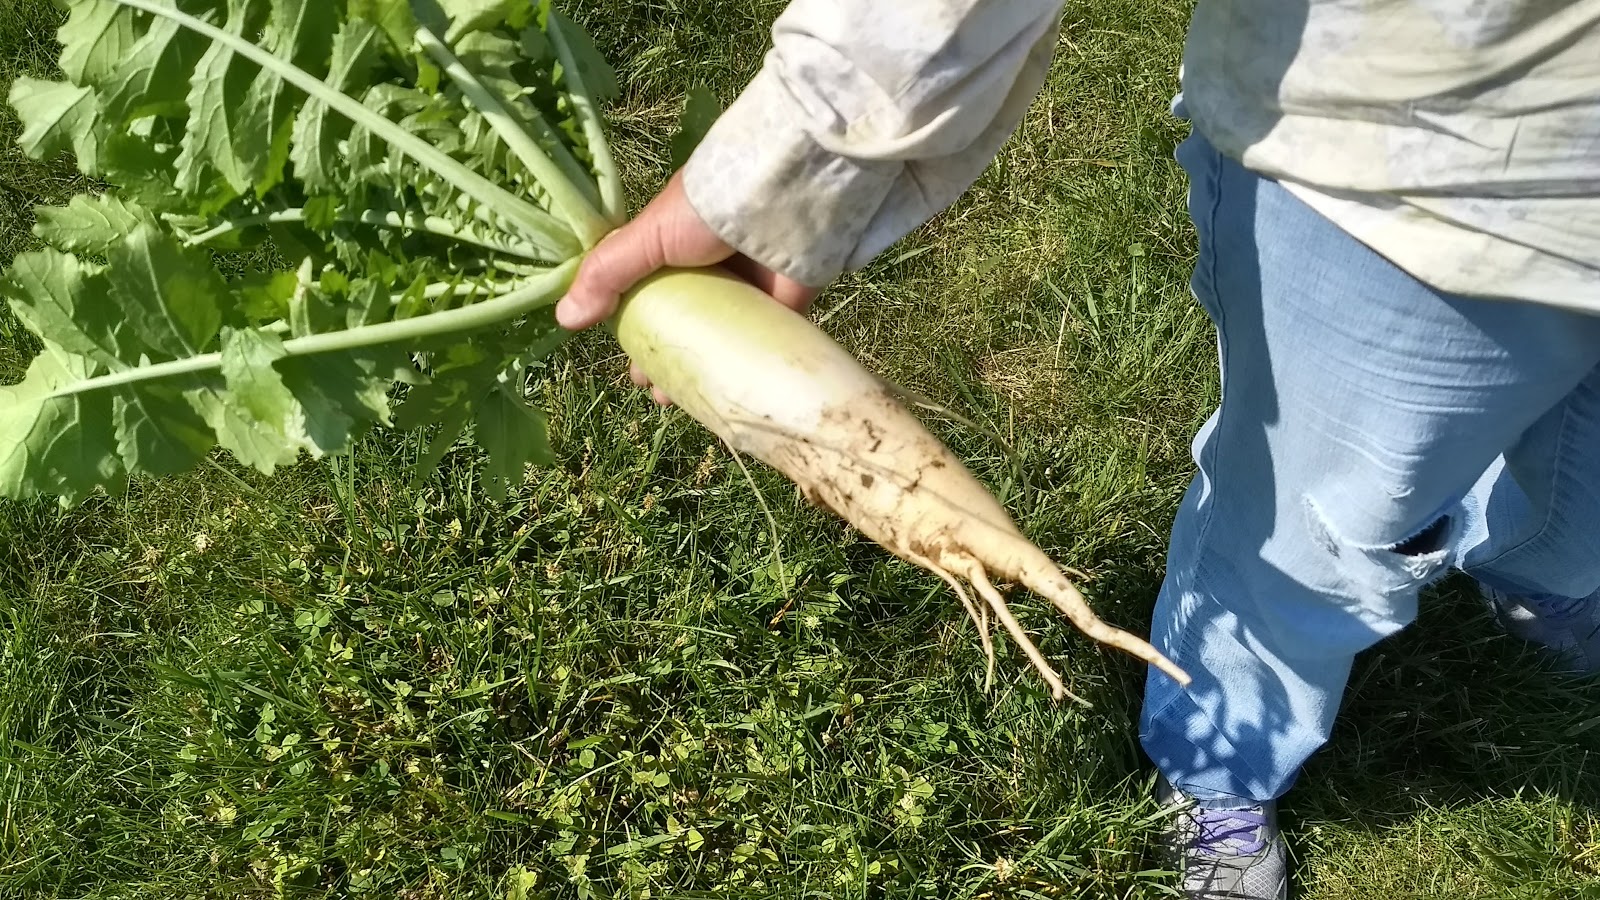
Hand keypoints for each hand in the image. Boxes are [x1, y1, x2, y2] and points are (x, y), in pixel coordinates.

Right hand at [555, 171, 819, 403]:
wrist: (780, 200)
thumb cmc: (705, 212)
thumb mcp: (647, 237)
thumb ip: (607, 274)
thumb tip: (564, 319)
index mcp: (679, 248)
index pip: (650, 294)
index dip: (637, 330)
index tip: (630, 364)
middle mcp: (714, 268)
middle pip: (686, 321)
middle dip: (668, 358)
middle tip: (655, 388)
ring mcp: (751, 287)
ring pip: (720, 337)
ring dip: (701, 369)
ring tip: (682, 399)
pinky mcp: (784, 304)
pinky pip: (761, 343)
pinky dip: (743, 368)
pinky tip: (727, 394)